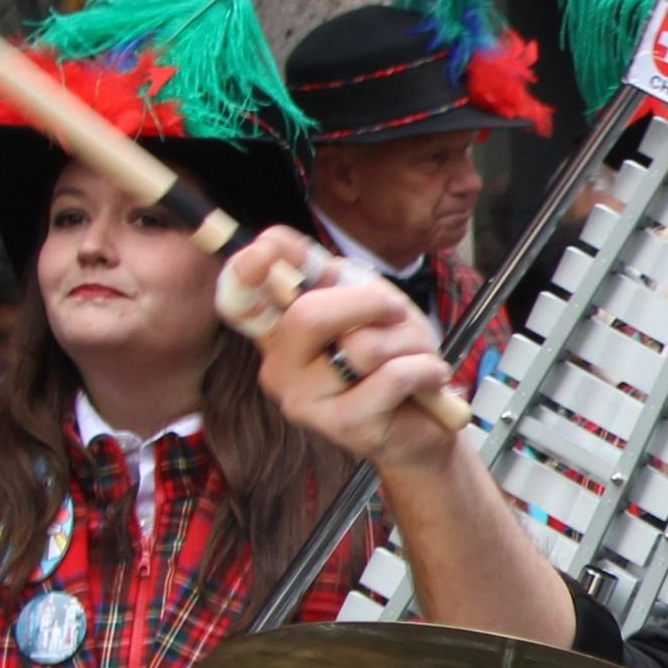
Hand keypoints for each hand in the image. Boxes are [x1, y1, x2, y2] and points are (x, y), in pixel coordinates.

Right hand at [236, 228, 461, 475]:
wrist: (426, 427)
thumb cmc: (393, 360)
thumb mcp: (366, 305)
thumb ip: (328, 276)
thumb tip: (276, 241)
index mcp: (277, 333)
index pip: (239, 300)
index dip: (244, 272)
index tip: (265, 251)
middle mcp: (279, 367)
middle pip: (308, 314)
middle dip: (369, 302)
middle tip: (397, 312)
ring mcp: (305, 401)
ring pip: (362, 346)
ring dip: (408, 342)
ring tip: (415, 357)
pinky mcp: (343, 425)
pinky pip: (392, 375)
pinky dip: (423, 368)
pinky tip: (428, 378)